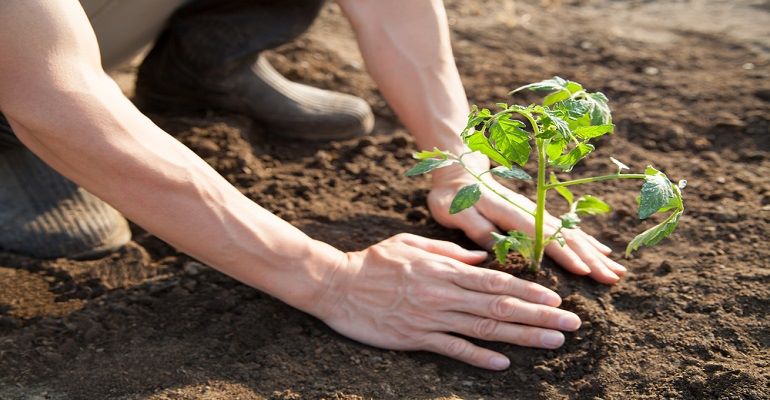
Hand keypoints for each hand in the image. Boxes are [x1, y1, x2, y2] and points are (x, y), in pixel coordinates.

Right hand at [313, 233, 580, 369]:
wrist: (335, 284)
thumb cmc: (372, 261)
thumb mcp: (410, 244)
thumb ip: (448, 252)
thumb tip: (480, 258)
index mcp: (444, 270)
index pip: (495, 281)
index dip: (528, 292)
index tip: (556, 299)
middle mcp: (443, 294)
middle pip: (499, 306)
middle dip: (538, 315)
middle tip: (571, 325)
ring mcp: (430, 317)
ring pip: (484, 328)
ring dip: (521, 336)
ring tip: (552, 341)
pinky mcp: (414, 338)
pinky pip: (452, 349)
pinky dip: (478, 357)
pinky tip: (503, 364)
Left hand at [427, 154, 625, 283]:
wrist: (458, 172)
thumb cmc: (453, 197)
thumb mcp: (456, 212)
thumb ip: (477, 228)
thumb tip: (496, 249)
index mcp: (512, 214)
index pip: (544, 237)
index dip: (565, 255)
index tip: (586, 273)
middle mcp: (531, 212)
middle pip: (567, 237)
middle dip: (591, 258)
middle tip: (613, 278)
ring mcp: (537, 213)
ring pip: (572, 234)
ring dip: (595, 252)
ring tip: (617, 270)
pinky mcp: (537, 215)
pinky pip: (567, 230)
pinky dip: (587, 242)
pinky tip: (602, 252)